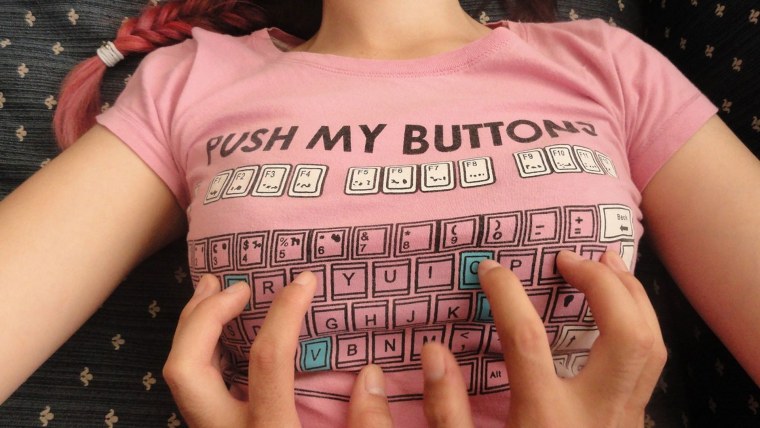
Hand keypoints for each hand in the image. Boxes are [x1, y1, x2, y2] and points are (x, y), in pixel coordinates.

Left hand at [163, 273, 392, 426]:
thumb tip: (370, 374)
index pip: (268, 361)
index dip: (285, 313)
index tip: (305, 281)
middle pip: (185, 369)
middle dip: (204, 317)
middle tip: (235, 285)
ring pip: (178, 377)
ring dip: (193, 327)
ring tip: (215, 290)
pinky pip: (194, 388)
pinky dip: (201, 351)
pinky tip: (222, 337)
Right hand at [420, 251, 666, 427]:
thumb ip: (447, 410)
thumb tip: (434, 350)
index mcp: (546, 418)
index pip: (528, 337)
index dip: (507, 292)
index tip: (490, 270)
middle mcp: (596, 414)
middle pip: (623, 334)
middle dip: (599, 285)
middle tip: (566, 258)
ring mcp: (623, 417)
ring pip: (651, 345)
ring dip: (631, 296)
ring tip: (604, 262)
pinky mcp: (632, 419)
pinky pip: (650, 359)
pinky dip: (640, 320)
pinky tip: (619, 304)